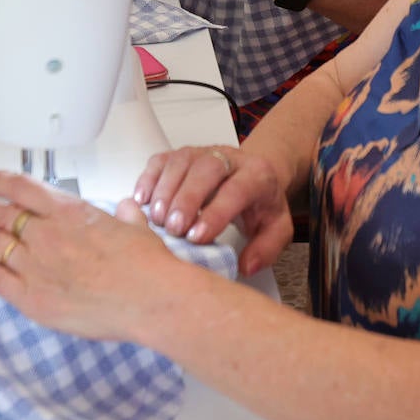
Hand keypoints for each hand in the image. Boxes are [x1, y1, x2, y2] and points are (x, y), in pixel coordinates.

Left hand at [0, 170, 172, 343]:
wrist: (146, 296)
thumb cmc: (144, 265)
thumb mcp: (137, 227)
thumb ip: (126, 215)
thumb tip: (126, 208)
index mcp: (70, 212)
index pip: (25, 189)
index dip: (3, 182)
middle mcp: (46, 233)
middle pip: (6, 216)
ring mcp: (34, 265)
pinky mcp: (29, 296)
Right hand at [134, 145, 293, 276]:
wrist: (253, 174)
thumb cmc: (260, 205)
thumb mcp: (277, 228)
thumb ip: (266, 248)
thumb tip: (245, 266)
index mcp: (257, 175)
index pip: (236, 189)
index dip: (216, 212)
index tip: (197, 237)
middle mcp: (228, 158)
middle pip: (206, 168)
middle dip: (187, 198)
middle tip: (174, 229)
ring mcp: (202, 153)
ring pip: (181, 161)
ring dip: (165, 189)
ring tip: (156, 219)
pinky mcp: (180, 155)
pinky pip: (161, 160)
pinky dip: (148, 178)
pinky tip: (142, 201)